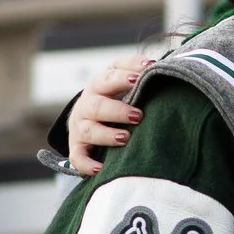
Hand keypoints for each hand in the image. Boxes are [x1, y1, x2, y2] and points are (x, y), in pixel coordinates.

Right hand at [66, 53, 152, 175]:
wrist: (90, 116)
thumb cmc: (116, 95)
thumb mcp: (124, 80)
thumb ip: (137, 70)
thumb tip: (156, 65)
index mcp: (100, 85)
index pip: (108, 77)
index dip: (122, 77)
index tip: (140, 78)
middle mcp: (87, 105)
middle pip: (97, 105)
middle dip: (117, 110)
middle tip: (138, 115)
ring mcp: (80, 126)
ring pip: (87, 130)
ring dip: (106, 134)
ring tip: (125, 138)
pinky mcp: (77, 147)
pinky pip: (77, 157)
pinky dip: (86, 164)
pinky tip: (100, 168)